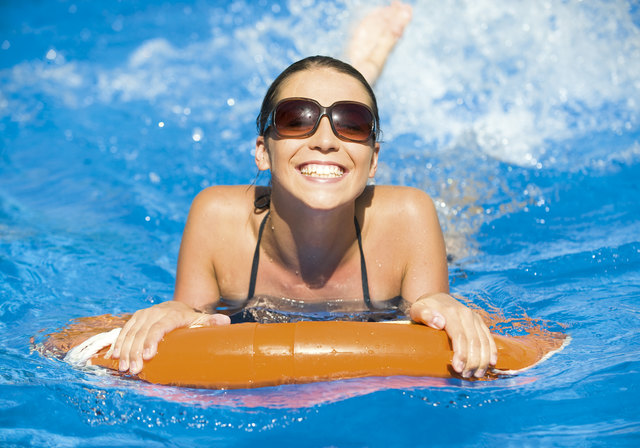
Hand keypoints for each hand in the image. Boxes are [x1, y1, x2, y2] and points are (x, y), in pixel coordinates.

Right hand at [110, 300, 229, 374]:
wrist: (178, 306)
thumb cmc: (191, 319)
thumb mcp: (201, 319)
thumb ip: (211, 322)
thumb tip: (226, 322)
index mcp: (172, 314)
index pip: (159, 327)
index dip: (152, 340)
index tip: (147, 356)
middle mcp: (155, 313)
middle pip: (142, 332)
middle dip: (135, 352)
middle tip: (133, 370)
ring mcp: (144, 315)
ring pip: (130, 332)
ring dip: (124, 350)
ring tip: (123, 368)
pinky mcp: (135, 319)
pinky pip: (123, 331)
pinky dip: (117, 344)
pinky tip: (112, 357)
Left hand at [410, 293, 496, 377]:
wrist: (436, 298)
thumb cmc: (425, 308)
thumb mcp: (418, 309)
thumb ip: (424, 315)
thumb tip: (439, 323)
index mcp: (451, 312)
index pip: (459, 336)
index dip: (461, 354)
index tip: (458, 368)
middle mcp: (466, 314)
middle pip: (474, 341)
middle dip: (472, 361)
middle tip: (465, 375)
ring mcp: (474, 318)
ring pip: (484, 341)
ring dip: (482, 360)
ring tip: (476, 374)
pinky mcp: (480, 322)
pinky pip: (489, 337)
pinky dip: (492, 351)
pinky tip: (491, 363)